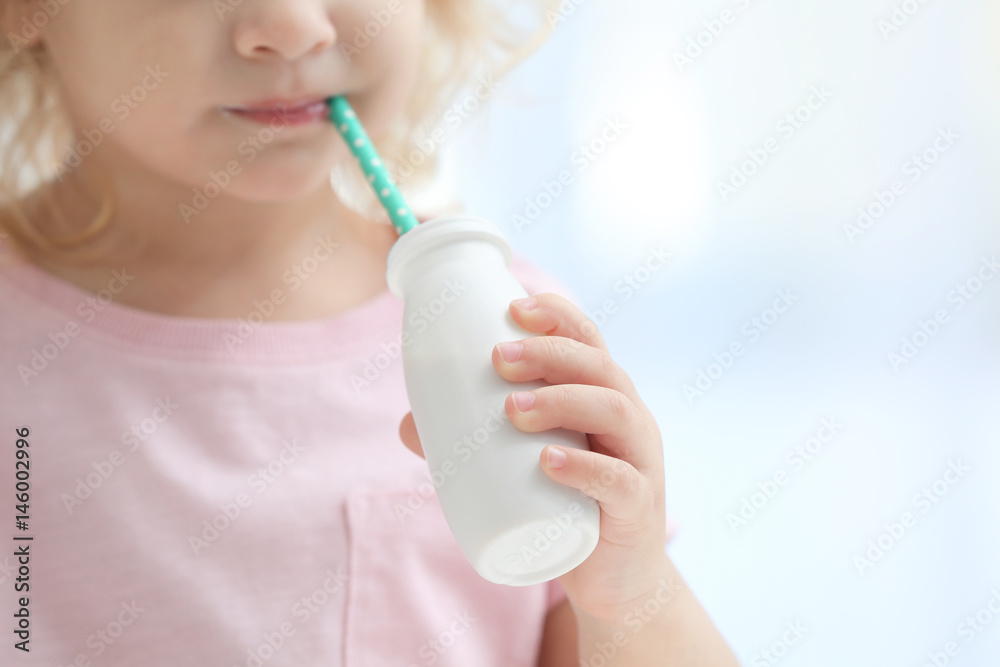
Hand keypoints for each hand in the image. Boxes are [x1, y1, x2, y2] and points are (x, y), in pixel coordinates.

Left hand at [399, 292, 671, 623]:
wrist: (615, 577)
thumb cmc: (568, 505)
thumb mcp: (526, 466)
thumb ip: (473, 444)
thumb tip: (408, 425)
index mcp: (604, 397)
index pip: (590, 341)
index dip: (558, 316)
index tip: (513, 308)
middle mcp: (629, 420)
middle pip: (600, 367)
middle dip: (549, 353)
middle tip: (498, 358)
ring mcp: (640, 462)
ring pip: (616, 412)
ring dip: (563, 401)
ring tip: (513, 408)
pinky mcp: (638, 510)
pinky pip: (621, 482)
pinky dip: (585, 469)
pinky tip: (548, 462)